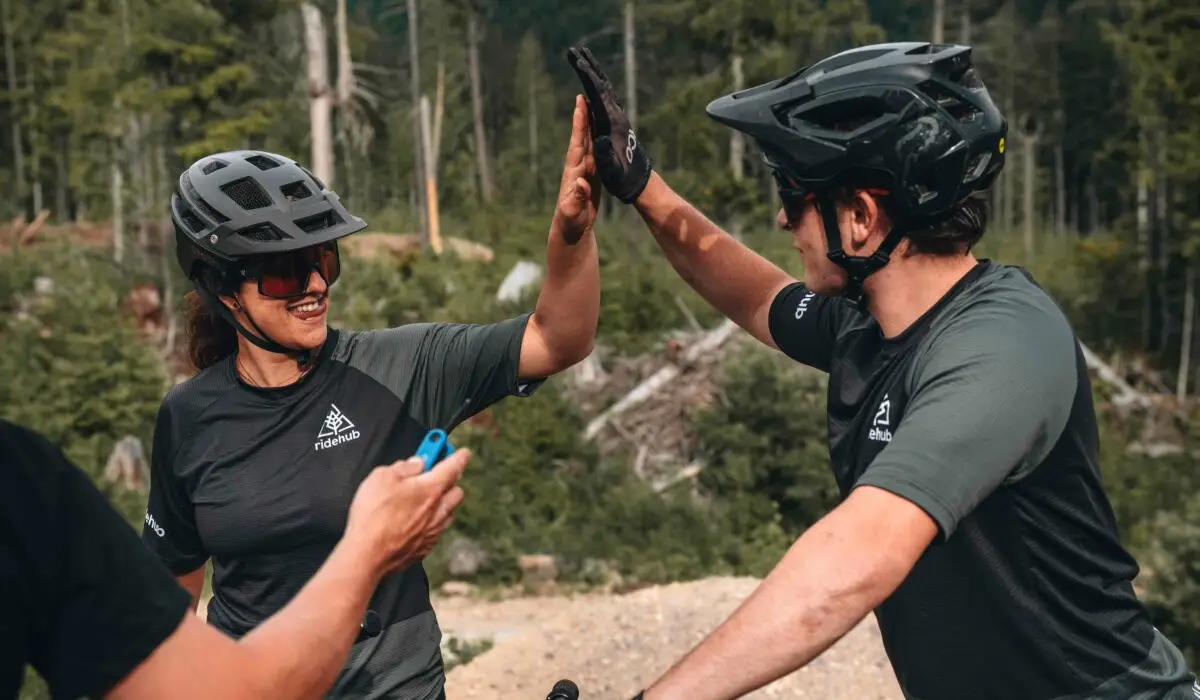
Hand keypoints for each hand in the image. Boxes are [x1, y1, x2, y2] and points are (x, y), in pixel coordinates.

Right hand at [343, 449, 469, 577]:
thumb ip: (404, 467)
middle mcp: (438, 510)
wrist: (367, 554)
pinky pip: (437, 530)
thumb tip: (416, 463)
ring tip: (425, 498)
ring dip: (443, 502)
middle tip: (436, 474)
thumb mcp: (382, 477)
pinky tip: (417, 520)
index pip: (453, 467)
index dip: (459, 456)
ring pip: (449, 512)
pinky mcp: (425, 547)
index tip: (463, 453)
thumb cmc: (373, 516)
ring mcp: (433, 531)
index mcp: (431, 489)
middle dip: (451, 480)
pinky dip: (432, 521)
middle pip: (457, 491)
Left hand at [552, 94, 600, 244]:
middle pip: (582, 138)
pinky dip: (599, 142)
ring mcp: (585, 172)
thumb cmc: (569, 222)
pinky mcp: (593, 178)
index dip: (579, 125)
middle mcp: (578, 168)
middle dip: (584, 118)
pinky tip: (603, 133)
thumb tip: (581, 181)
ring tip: (595, 108)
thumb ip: (577, 197)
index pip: (577, 143)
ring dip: (592, 127)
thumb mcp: (572, 211)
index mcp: (573, 172)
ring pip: (590, 144)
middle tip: (585, 96)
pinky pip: (596, 155)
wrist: (571, 231)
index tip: (579, 105)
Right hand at [566, 46, 652, 203]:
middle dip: (588, 67)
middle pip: (601, 85)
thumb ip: (604, 155)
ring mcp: (619, 119)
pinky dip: (598, 86)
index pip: (597, 95)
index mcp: (612, 124)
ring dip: (593, 74)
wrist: (641, 184)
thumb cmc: (623, 180)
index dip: (586, 77)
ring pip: (605, 89)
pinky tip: (594, 84)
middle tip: (574, 50)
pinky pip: (606, 99)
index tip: (576, 61)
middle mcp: (617, 117)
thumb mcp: (611, 171)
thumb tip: (600, 139)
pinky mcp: (618, 124)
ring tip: (583, 59)